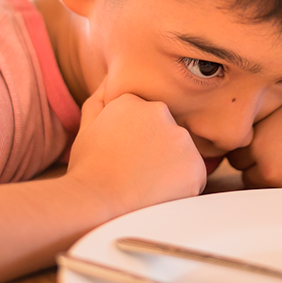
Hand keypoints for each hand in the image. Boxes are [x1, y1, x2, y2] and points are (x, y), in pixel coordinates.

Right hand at [66, 80, 206, 215]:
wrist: (95, 204)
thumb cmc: (88, 169)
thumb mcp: (87, 125)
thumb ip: (101, 98)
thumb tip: (110, 78)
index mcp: (134, 100)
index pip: (148, 118)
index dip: (139, 141)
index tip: (126, 156)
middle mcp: (160, 111)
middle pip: (167, 132)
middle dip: (157, 150)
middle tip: (135, 171)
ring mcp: (179, 138)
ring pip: (182, 152)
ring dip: (171, 166)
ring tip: (145, 182)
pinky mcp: (194, 165)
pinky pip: (194, 175)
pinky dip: (182, 186)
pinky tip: (159, 192)